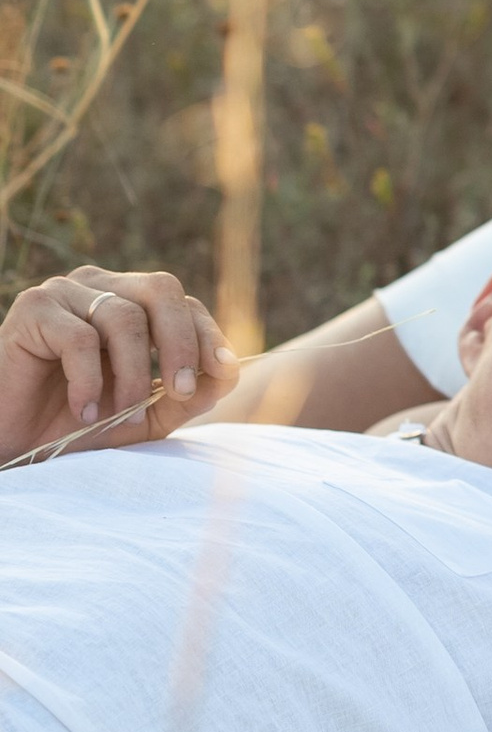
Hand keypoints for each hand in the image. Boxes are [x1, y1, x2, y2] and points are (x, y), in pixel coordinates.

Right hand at [0, 267, 233, 466]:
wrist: (15, 444)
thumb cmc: (75, 426)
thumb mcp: (143, 416)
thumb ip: (185, 395)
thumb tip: (229, 371)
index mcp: (128, 302)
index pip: (181, 303)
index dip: (206, 333)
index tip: (222, 371)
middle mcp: (99, 287)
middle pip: (161, 289)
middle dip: (181, 342)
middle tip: (181, 391)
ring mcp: (64, 292)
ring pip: (123, 317)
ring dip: (130, 375)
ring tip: (117, 417)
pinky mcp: (32, 309)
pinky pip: (79, 337)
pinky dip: (89, 380)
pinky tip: (83, 411)